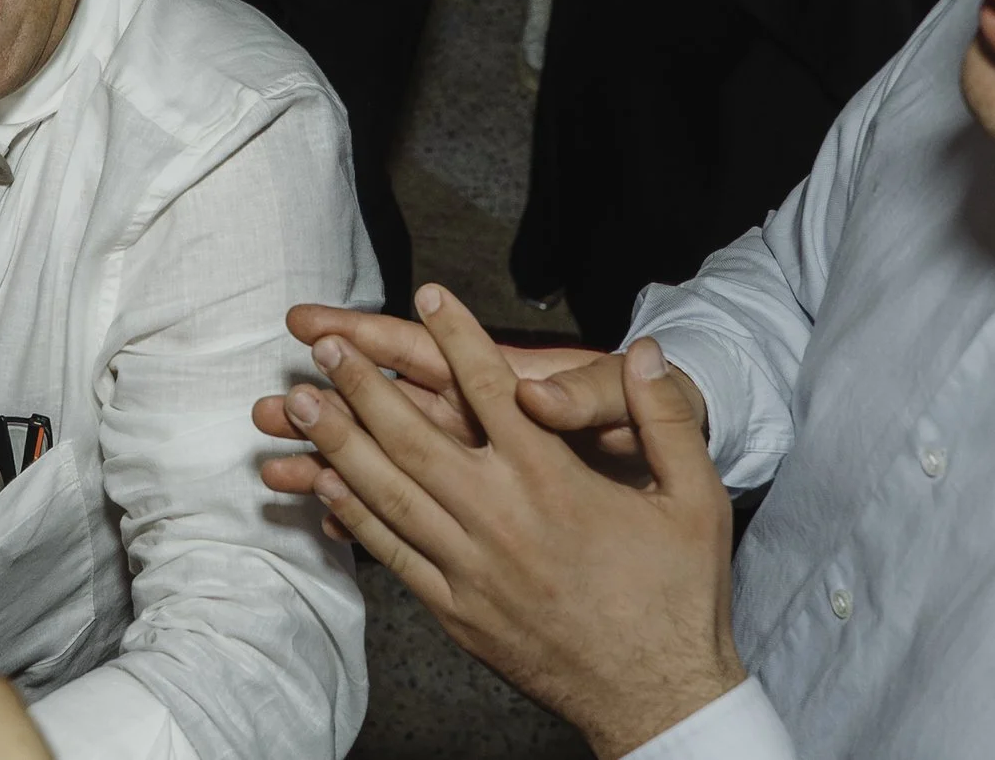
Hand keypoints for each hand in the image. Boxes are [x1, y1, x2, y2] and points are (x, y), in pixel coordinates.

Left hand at [264, 288, 743, 759]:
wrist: (659, 698)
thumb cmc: (681, 596)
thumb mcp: (696, 498)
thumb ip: (666, 417)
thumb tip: (648, 350)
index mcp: (556, 482)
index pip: (493, 391)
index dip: (457, 337)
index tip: (426, 294)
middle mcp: (503, 518)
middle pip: (416, 437)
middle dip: (363, 386)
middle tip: (322, 345)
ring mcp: (472, 567)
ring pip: (390, 493)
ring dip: (339, 442)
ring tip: (298, 402)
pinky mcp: (458, 609)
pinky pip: (394, 553)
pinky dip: (355, 515)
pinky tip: (324, 483)